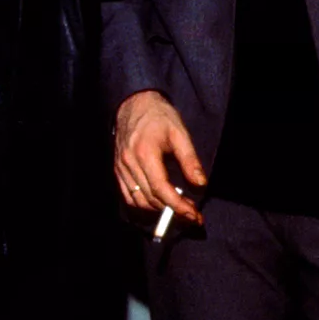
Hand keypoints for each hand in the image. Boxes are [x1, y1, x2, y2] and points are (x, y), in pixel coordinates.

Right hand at [114, 89, 205, 222]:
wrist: (134, 103)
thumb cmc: (159, 116)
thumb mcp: (180, 133)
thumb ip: (190, 160)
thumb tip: (200, 185)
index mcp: (145, 153)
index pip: (161, 189)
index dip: (178, 206)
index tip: (194, 216)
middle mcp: (129, 162)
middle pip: (150, 198)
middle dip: (173, 210)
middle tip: (193, 213)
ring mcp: (121, 167)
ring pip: (138, 200)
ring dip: (158, 209)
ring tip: (177, 207)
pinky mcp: (117, 169)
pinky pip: (128, 195)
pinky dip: (143, 204)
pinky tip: (158, 202)